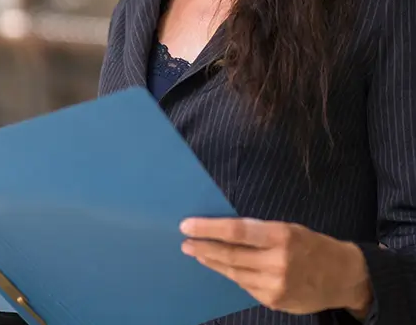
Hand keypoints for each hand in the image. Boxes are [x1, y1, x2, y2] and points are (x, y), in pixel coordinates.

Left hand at [180, 217, 371, 316]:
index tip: (188, 225)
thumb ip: (259, 231)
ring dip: (212, 262)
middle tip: (185, 241)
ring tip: (197, 253)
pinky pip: (245, 285)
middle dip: (203, 247)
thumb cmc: (311, 245)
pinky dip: (231, 274)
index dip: (209, 228)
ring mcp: (275, 285)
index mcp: (281, 236)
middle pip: (230, 254)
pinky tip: (221, 267)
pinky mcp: (274, 301)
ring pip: (234, 272)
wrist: (343, 277)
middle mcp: (277, 261)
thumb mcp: (288, 228)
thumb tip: (223, 230)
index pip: (236, 231)